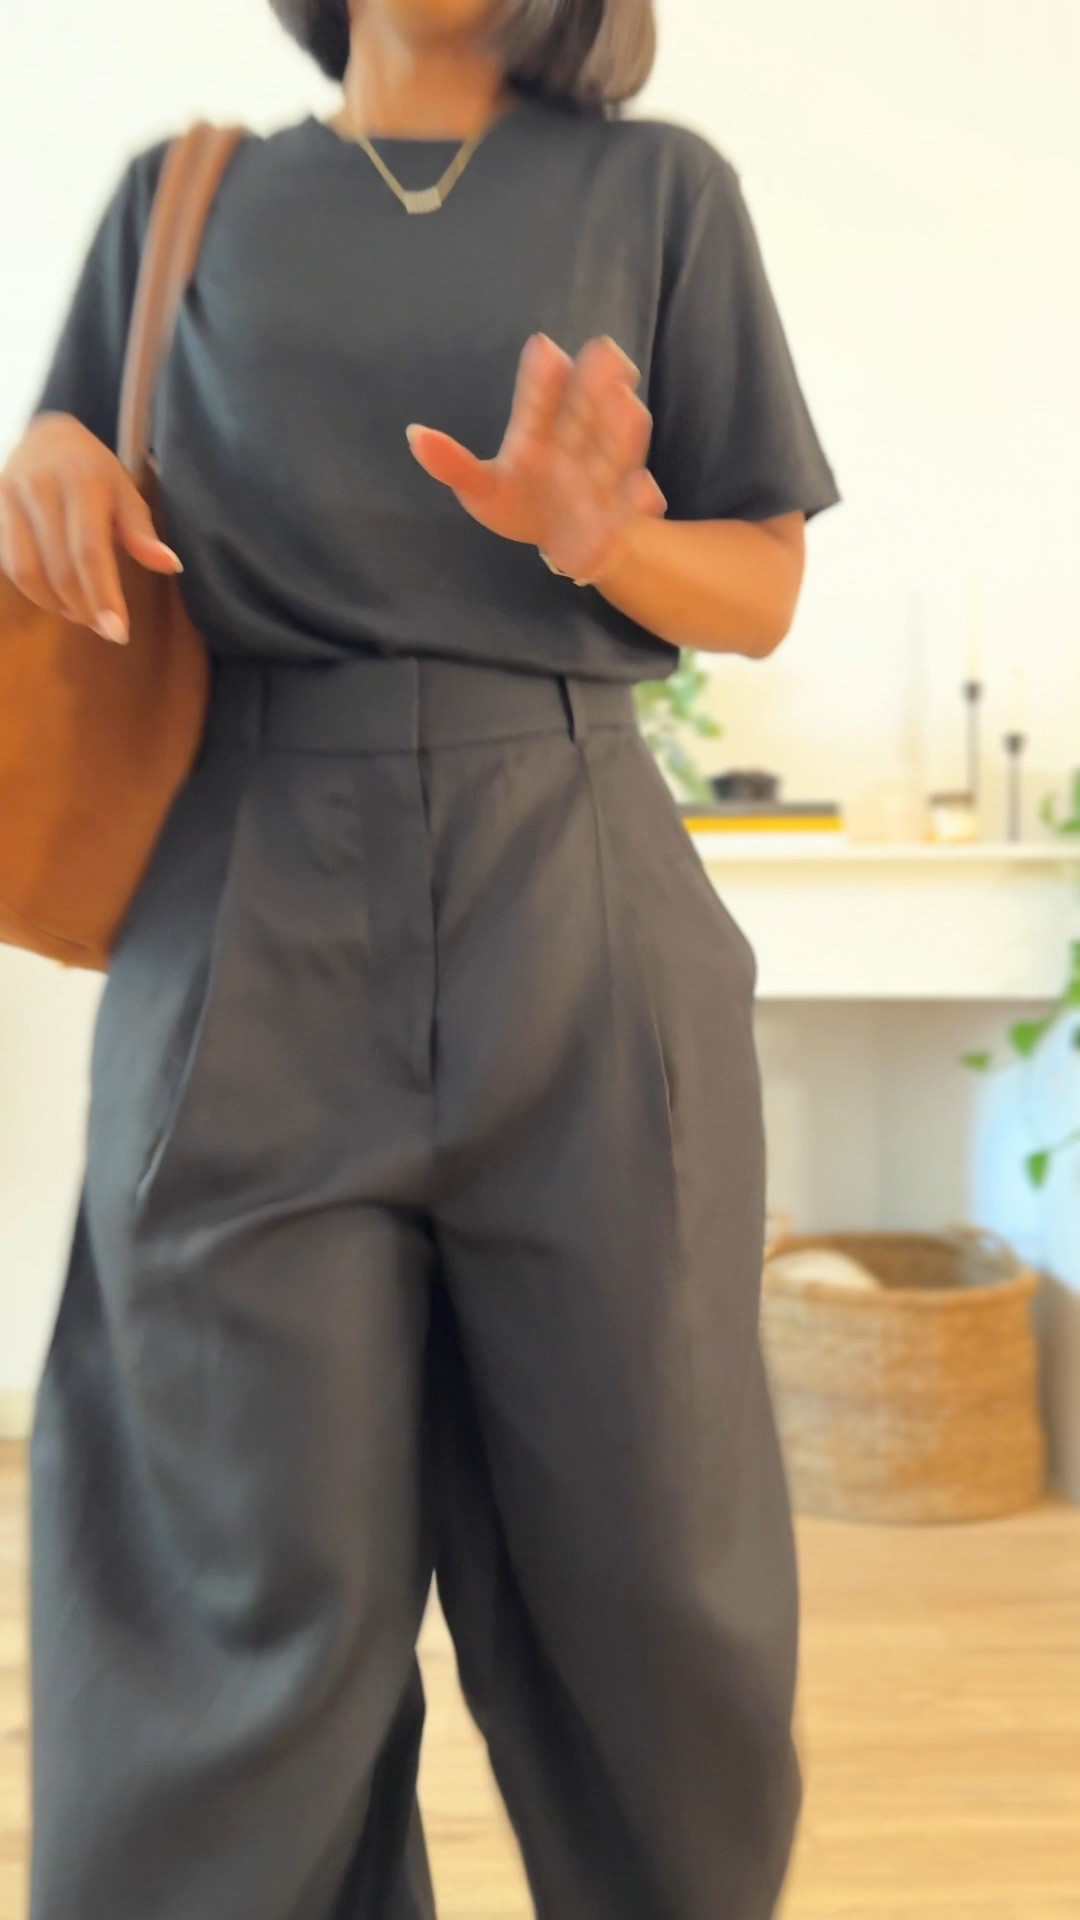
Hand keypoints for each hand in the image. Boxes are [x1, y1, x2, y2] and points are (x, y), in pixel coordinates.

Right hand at [0, 414, 182, 643]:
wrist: (45, 435)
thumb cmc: (93, 470)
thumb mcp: (124, 491)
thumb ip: (141, 531)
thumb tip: (170, 566)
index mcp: (82, 482)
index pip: (90, 551)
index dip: (104, 596)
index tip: (119, 633)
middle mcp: (40, 488)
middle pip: (59, 567)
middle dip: (84, 608)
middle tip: (106, 628)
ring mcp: (10, 498)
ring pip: (27, 571)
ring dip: (56, 605)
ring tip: (82, 614)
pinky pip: (10, 564)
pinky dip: (35, 590)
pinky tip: (58, 598)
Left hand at [406, 333, 665, 584]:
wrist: (565, 541)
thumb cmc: (521, 503)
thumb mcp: (481, 487)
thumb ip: (451, 463)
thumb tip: (413, 434)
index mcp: (539, 430)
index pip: (539, 398)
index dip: (541, 376)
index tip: (542, 349)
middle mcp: (575, 443)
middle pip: (588, 407)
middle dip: (597, 382)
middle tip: (604, 353)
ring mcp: (602, 474)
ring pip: (618, 446)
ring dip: (624, 428)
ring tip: (627, 406)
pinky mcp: (622, 511)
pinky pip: (636, 503)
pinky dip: (643, 498)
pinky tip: (645, 494)